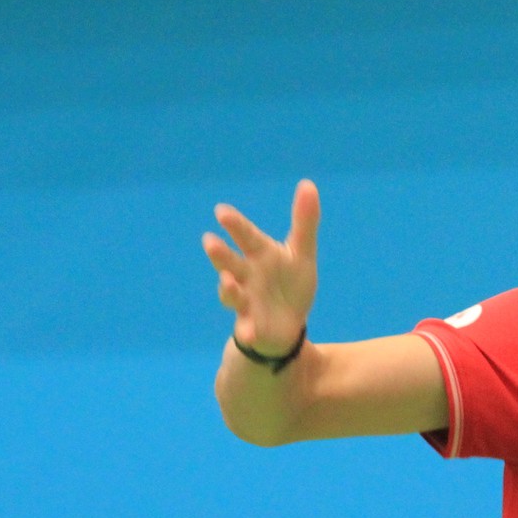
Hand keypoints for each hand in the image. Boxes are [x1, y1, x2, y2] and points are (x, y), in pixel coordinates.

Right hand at [205, 180, 318, 356]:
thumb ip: (304, 222)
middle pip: (231, 262)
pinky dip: (246, 331)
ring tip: (226, 281)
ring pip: (232, 293)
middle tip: (209, 241)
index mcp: (259, 254)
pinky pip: (246, 329)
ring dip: (227, 288)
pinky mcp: (251, 325)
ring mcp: (246, 301)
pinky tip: (248, 333)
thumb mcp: (301, 253)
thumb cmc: (290, 283)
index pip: (246, 236)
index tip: (221, 211)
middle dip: (220, 254)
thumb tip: (309, 184)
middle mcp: (246, 275)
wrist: (288, 323)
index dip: (235, 225)